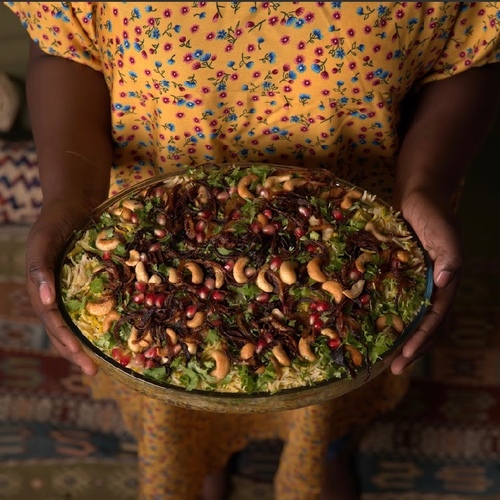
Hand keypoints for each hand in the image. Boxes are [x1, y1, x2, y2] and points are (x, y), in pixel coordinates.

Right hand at [26, 198, 99, 374]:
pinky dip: (99, 321)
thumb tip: (45, 302)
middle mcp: (55, 294)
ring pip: (77, 322)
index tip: (80, 356)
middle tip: (93, 371)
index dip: (64, 341)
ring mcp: (70, 289)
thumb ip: (40, 268)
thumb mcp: (44, 241)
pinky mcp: (86, 282)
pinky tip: (114, 332)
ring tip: (103, 362)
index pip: (52, 322)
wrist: (74, 203)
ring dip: (87, 343)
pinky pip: (92, 306)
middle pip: (63, 329)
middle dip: (75, 352)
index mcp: (41, 289)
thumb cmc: (55, 221)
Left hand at [390, 190, 462, 374]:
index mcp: (445, 283)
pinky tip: (368, 326)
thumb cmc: (433, 212)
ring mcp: (414, 283)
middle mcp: (431, 288)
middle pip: (422, 325)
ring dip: (396, 337)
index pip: (435, 318)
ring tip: (380, 358)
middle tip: (392, 369)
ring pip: (407, 317)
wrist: (418, 197)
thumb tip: (445, 283)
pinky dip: (384, 315)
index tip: (405, 355)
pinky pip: (392, 299)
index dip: (422, 338)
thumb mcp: (445, 231)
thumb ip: (449, 255)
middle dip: (410, 348)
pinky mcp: (397, 276)